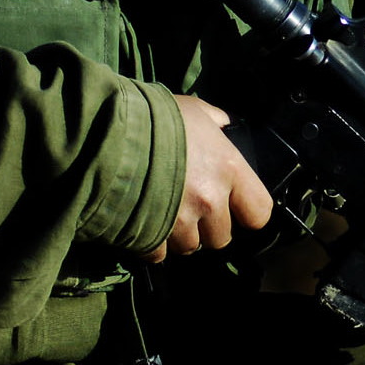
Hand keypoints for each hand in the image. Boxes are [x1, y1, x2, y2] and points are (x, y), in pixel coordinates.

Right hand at [147, 95, 274, 260]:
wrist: (105, 130)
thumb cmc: (153, 116)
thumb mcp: (195, 109)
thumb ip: (217, 122)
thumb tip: (226, 125)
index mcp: (229, 169)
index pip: (259, 213)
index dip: (248, 213)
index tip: (236, 208)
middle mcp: (209, 199)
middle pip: (221, 237)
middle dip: (208, 226)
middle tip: (191, 207)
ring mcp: (179, 220)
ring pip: (190, 247)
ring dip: (179, 236)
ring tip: (165, 213)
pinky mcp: (149, 235)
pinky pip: (158, 255)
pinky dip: (151, 244)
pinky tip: (144, 223)